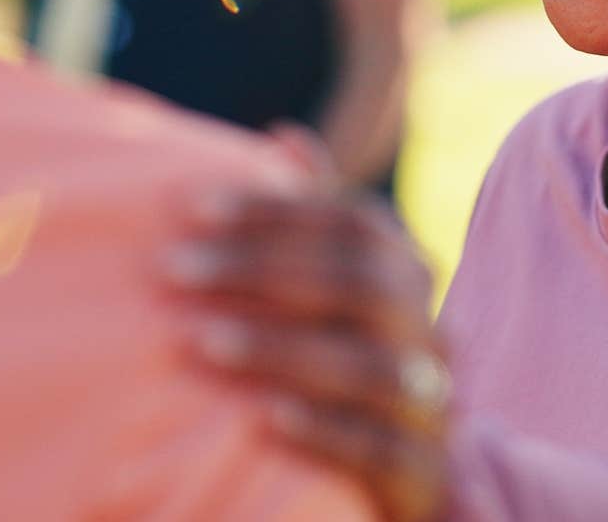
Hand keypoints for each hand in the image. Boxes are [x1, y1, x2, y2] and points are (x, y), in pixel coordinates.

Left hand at [164, 129, 449, 521]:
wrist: (409, 470)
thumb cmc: (348, 359)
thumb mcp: (334, 289)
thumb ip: (313, 221)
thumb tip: (285, 136)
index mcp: (407, 272)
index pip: (352, 222)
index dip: (273, 210)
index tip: (189, 208)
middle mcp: (429, 327)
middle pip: (361, 283)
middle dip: (264, 270)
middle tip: (174, 270)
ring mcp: (433, 400)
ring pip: (371, 366)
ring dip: (282, 349)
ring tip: (203, 342)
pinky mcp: (424, 471)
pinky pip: (379, 448)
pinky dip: (323, 430)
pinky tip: (261, 419)